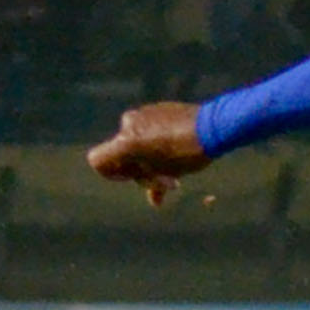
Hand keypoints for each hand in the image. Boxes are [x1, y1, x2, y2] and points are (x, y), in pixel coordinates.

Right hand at [89, 102, 211, 206]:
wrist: (212, 127)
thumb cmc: (186, 154)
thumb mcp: (167, 175)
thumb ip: (152, 185)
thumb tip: (155, 201)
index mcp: (125, 142)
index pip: (97, 160)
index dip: (111, 173)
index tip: (132, 177)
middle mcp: (128, 125)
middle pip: (121, 154)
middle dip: (139, 169)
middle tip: (164, 180)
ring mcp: (142, 114)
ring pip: (136, 142)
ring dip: (149, 157)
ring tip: (174, 169)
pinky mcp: (156, 108)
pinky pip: (148, 129)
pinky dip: (156, 142)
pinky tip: (176, 151)